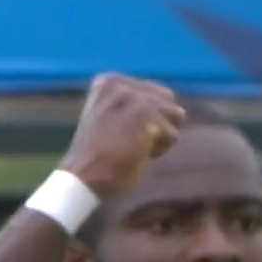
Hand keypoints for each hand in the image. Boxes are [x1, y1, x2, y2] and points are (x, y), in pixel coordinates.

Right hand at [59, 73, 187, 197]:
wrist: (83, 179)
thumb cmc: (98, 160)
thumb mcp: (112, 122)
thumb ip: (134, 108)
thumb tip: (179, 112)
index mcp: (109, 82)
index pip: (155, 94)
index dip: (146, 121)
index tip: (118, 134)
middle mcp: (120, 83)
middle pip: (169, 101)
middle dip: (158, 125)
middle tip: (128, 142)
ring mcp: (132, 96)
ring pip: (175, 116)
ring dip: (160, 138)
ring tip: (133, 147)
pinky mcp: (144, 113)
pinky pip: (172, 135)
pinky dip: (159, 150)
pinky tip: (135, 154)